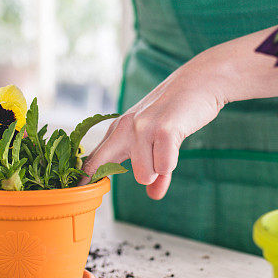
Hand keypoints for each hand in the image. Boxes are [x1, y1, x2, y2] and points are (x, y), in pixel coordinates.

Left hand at [82, 50, 228, 199]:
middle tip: (143, 180)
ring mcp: (142, 127)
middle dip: (110, 180)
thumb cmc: (176, 112)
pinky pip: (164, 167)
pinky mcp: (163, 130)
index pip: (91, 160)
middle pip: (101, 167)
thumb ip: (153, 170)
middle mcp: (124, 128)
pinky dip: (172, 163)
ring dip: (159, 170)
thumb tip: (154, 195)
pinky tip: (175, 143)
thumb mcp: (157, 141)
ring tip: (168, 147)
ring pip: (144, 175)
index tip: (78, 196)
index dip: (83, 180)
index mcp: (117, 130)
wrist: (200, 81)